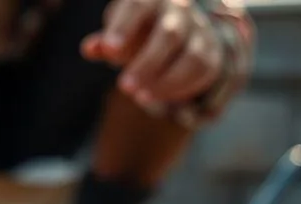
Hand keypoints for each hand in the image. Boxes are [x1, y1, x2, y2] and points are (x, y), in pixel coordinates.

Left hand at [81, 0, 223, 107]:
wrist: (170, 33)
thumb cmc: (135, 33)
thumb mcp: (117, 35)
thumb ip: (106, 43)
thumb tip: (89, 49)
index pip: (138, 6)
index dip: (124, 26)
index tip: (109, 50)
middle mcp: (179, 9)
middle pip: (170, 34)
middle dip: (147, 63)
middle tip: (124, 87)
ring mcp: (200, 30)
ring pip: (192, 56)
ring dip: (167, 81)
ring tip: (140, 97)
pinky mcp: (211, 52)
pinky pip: (203, 72)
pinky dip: (181, 88)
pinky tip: (157, 96)